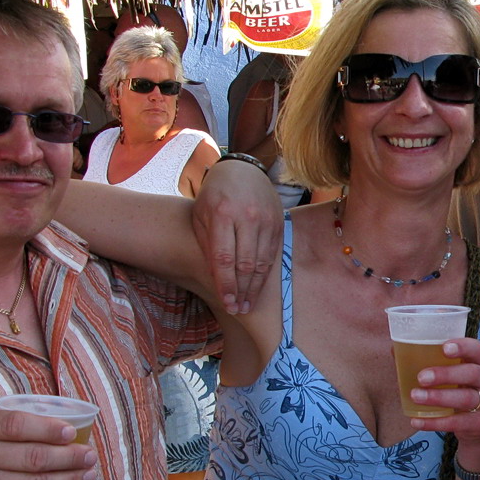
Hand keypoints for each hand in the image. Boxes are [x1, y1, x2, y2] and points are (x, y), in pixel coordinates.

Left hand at [191, 160, 281, 312]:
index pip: (224, 258)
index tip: (226, 303)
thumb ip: (207, 245)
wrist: (244, 170)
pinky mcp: (278, 224)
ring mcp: (266, 221)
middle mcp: (247, 217)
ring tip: (247, 305)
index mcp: (222, 214)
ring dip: (255, 288)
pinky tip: (257, 288)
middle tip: (237, 310)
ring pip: (262, 262)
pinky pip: (272, 255)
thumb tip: (215, 279)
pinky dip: (265, 275)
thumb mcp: (201, 215)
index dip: (225, 284)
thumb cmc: (215, 194)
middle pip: (246, 264)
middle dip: (241, 291)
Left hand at [409, 337, 479, 447]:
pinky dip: (435, 422)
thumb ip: (429, 362)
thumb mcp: (451, 374)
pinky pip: (458, 423)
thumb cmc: (459, 390)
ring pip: (466, 398)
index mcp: (478, 362)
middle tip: (421, 377)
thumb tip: (395, 349)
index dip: (463, 347)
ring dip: (439, 397)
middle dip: (446, 374)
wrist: (477, 424)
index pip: (476, 349)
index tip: (444, 347)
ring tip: (415, 396)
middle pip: (472, 373)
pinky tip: (416, 421)